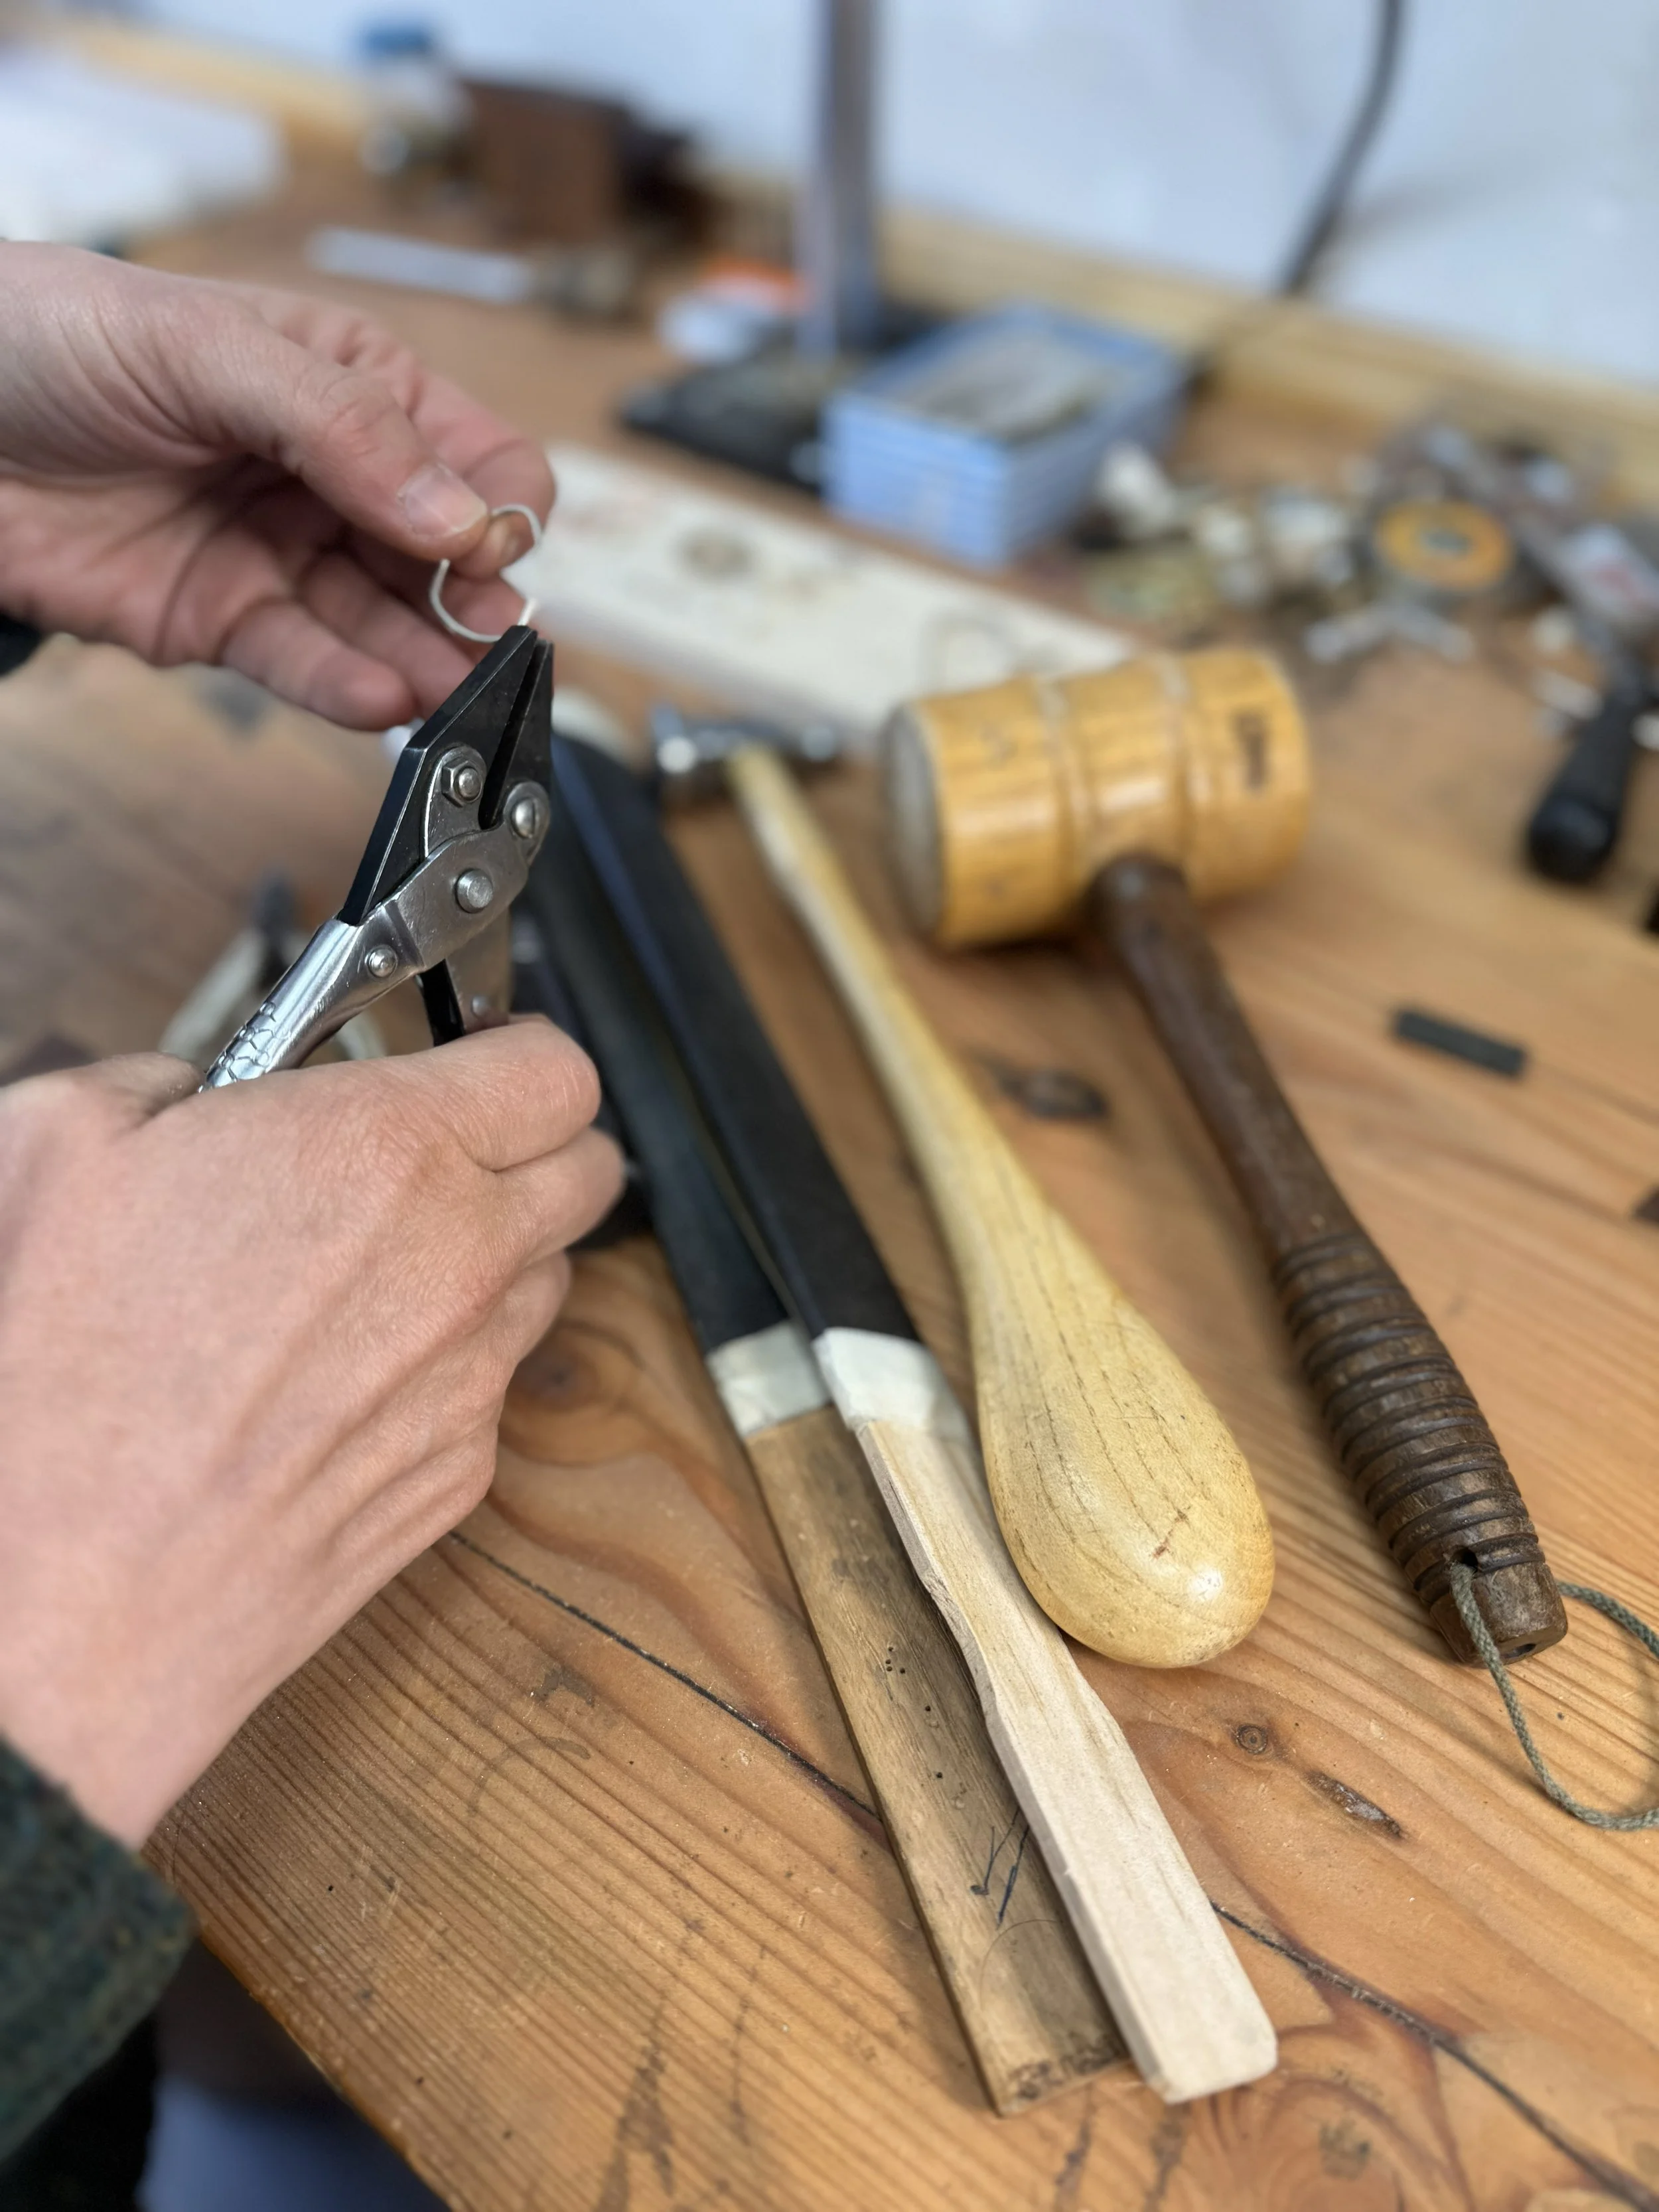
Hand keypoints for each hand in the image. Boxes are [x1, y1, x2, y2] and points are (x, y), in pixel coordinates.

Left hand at [0, 243, 553, 727]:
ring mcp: (281, 555)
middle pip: (448, 560)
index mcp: (354, 387)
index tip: (482, 549)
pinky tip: (383, 699)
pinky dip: (349, 688)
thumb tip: (457, 518)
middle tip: (490, 644)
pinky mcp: (224, 623)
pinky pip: (306, 666)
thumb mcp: (208, 347)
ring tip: (456, 693)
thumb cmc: (49, 338)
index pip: (479, 460)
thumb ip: (341, 428)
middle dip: (478, 607)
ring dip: (430, 663)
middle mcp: (333, 479)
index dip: (497, 510)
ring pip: (388, 626)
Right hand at [0, 1023, 620, 1845]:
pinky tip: (333, 1382)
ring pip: (545, 1282)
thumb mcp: (63, 1142)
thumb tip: (203, 1090)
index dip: (518, 1052)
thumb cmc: (46, 1381)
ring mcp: (471, 1380)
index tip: (482, 1058)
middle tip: (446, 1149)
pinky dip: (441, 1368)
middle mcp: (462, 1262)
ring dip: (491, 1257)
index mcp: (388, 1149)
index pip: (555, 1067)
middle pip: (589, 1171)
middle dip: (533, 1145)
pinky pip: (488, 1390)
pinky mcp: (455, 1479)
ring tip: (368, 1271)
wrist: (51, 1599)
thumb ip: (166, 1081)